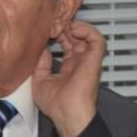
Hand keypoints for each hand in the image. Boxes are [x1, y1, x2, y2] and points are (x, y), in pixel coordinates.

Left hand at [32, 20, 105, 136]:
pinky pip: (97, 40)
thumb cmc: (55, 105)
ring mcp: (87, 61)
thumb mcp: (40, 80)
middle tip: (56, 23)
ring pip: (89, 36)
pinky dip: (88, 30)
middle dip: (67, 28)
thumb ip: (41, 64)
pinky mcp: (94, 60)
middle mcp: (79, 63)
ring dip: (78, 27)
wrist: (66, 113)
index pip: (67, 45)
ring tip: (66, 25)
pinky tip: (75, 29)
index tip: (49, 29)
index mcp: (68, 68)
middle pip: (77, 38)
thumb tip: (41, 50)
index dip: (60, 35)